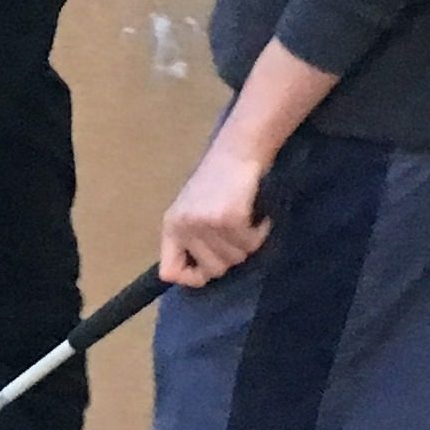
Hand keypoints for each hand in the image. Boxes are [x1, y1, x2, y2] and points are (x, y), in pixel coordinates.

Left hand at [160, 134, 271, 287]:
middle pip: (213, 270)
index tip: (209, 271)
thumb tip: (201, 277)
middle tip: (236, 234)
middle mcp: (184, 226)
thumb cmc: (218, 181)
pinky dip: (260, 233)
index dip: (191, 278)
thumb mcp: (193, 210)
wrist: (237, 151)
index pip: (170, 272)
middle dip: (230, 256)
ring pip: (236, 258)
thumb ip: (192, 240)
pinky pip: (251, 244)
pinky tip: (258, 217)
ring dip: (247, 243)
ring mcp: (206, 223)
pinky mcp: (229, 218)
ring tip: (246, 220)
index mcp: (171, 225)